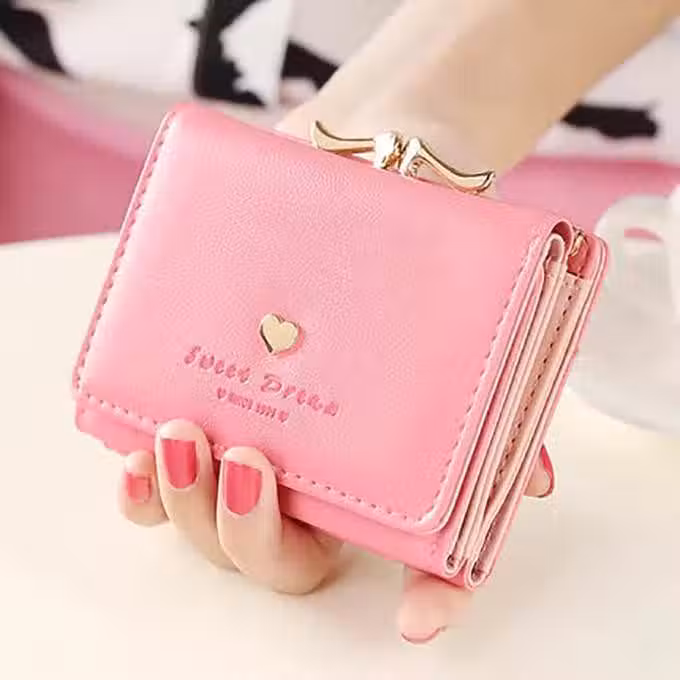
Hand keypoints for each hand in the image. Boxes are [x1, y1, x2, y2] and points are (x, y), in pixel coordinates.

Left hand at [118, 102, 553, 642]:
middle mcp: (320, 463)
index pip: (411, 555)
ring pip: (212, 525)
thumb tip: (541, 484)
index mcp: (386, 459)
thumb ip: (499, 394)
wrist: (366, 159)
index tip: (416, 622)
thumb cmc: (422, 238)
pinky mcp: (207, 400)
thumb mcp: (466, 302)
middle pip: (283, 553)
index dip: (424, 599)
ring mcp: (258, 436)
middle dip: (254, 534)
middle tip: (249, 466)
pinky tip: (134, 453)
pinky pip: (156, 476)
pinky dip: (140, 484)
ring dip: (189, 509)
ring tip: (185, 442)